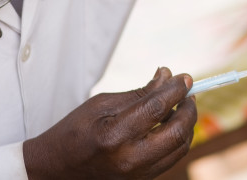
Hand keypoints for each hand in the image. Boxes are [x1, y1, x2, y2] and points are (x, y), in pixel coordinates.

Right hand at [23, 67, 195, 179]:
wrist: (57, 169)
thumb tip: (167, 76)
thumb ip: (140, 92)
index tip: (185, 77)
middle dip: (189, 108)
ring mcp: (137, 174)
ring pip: (180, 147)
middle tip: (188, 93)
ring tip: (181, 106)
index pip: (156, 108)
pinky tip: (172, 124)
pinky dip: (178, 139)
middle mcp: (129, 159)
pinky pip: (172, 158)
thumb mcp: (102, 104)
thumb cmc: (75, 132)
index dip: (176, 90)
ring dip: (187, 124)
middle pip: (177, 132)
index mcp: (114, 136)